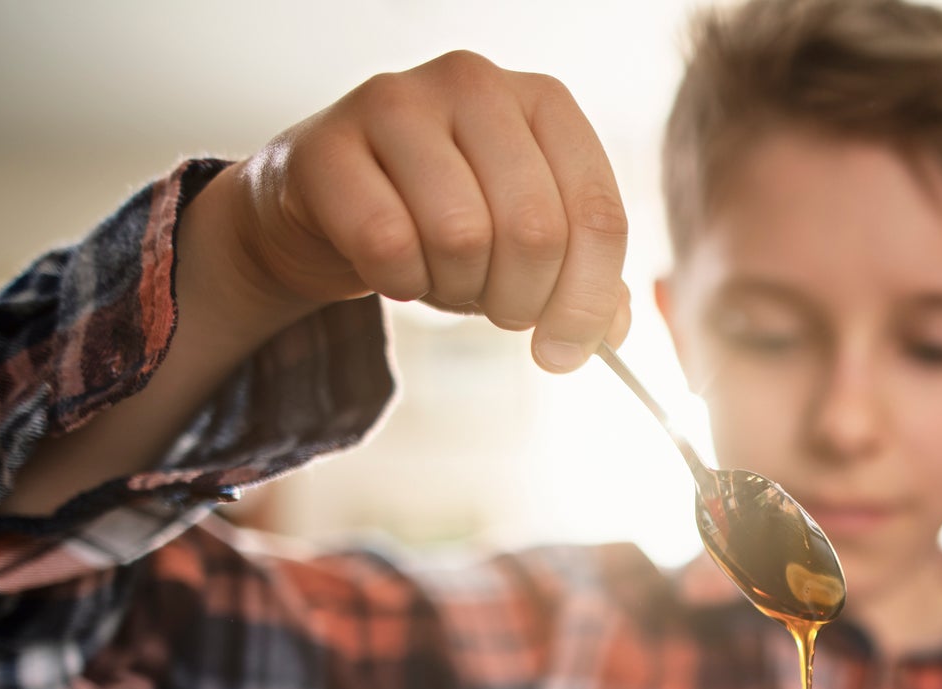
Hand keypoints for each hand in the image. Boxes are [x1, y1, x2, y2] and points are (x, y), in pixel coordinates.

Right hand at [228, 50, 629, 369]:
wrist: (330, 206)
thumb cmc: (441, 222)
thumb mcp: (523, 249)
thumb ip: (582, 283)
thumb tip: (611, 333)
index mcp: (545, 103)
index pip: (598, 216)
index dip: (586, 303)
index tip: (561, 352)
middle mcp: (476, 83)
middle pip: (535, 231)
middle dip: (519, 301)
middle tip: (495, 311)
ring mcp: (397, 103)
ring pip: (461, 236)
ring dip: (455, 289)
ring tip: (440, 276)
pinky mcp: (329, 146)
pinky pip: (387, 244)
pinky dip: (398, 283)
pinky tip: (393, 270)